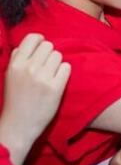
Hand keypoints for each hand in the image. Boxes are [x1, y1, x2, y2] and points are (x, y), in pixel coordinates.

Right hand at [0, 34, 70, 164]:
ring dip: (57, 64)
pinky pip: (67, 67)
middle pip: (49, 46)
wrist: (18, 126)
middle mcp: (29, 68)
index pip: (33, 38)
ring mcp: (43, 78)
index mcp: (15, 64)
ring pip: (59, 56)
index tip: (41, 48)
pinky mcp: (56, 87)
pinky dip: (64, 73)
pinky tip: (57, 81)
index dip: (40, 41)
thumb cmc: (15, 100)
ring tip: (50, 76)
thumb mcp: (9, 75)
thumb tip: (33, 42)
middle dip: (49, 55)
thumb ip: (19, 58)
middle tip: (45, 67)